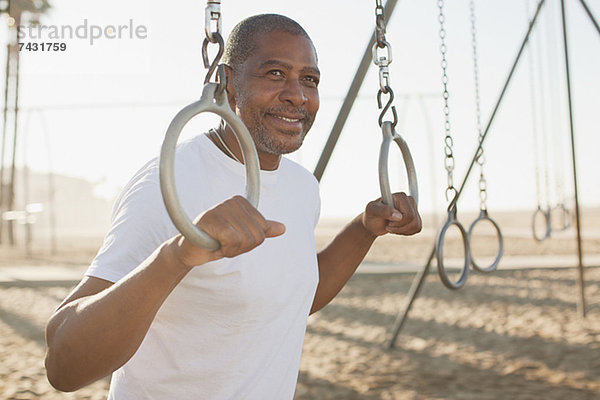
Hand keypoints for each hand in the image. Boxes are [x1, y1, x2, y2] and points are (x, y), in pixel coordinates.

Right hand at [171, 195, 285, 267]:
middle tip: (225, 243)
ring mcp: (222, 209)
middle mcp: (233, 202)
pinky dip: (226, 250)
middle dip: (242, 247)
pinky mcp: (213, 220)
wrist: (191, 249)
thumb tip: (283, 228)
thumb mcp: (243, 235)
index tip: (234, 239)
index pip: (263, 229)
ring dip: (233, 249)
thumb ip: (262, 230)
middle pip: (257, 236)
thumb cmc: (217, 241)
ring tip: (219, 243)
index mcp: (242, 202)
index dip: (250, 242)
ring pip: (246, 239)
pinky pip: (234, 241)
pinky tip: (215, 245)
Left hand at [361, 192, 420, 236]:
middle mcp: (408, 200)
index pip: (408, 214)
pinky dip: (407, 232)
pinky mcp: (415, 216)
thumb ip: (383, 211)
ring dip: (402, 231)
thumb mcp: (372, 211)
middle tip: (388, 225)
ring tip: (391, 227)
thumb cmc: (371, 215)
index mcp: (399, 196)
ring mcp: (413, 208)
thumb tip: (399, 216)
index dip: (399, 222)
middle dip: (400, 227)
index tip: (388, 222)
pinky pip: (417, 228)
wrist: (373, 222)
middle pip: (413, 220)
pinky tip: (398, 229)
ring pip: (416, 225)